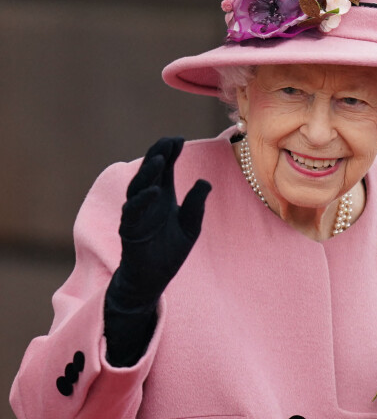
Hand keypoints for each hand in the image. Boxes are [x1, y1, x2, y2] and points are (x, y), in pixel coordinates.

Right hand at [106, 137, 211, 310]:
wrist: (153, 279)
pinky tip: (155, 190)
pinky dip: (143, 200)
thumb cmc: (170, 251)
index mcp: (163, 197)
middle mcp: (148, 201)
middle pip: (150, 172)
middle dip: (158, 155)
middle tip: (169, 141)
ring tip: (161, 159)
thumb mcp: (190, 226)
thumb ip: (196, 204)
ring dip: (149, 172)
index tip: (179, 139)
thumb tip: (205, 181)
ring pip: (139, 186)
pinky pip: (133, 211)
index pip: (165, 170)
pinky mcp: (130, 229)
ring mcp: (137, 213)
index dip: (170, 153)